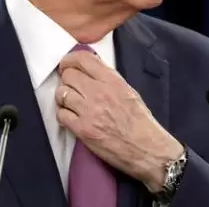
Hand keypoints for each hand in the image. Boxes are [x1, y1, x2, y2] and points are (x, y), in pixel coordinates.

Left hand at [55, 50, 183, 191]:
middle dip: (66, 80)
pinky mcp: (82, 129)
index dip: (69, 60)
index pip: (82, 59)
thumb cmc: (141, 122)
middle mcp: (98, 92)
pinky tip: (72, 118)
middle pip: (68, 75)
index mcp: (112, 80)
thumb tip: (89, 72)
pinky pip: (61, 115)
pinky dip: (64, 115)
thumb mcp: (129, 91)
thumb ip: (108, 79)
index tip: (66, 66)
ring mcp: (88, 111)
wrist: (147, 150)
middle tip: (71, 88)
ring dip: (63, 98)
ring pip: (61, 94)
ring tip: (71, 104)